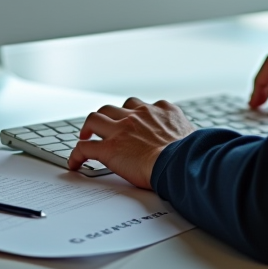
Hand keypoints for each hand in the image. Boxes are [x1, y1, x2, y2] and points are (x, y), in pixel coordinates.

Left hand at [67, 98, 195, 188]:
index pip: (140, 106)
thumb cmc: (191, 154)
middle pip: (114, 107)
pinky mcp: (110, 148)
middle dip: (106, 115)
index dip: (131, 113)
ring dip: (88, 128)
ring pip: (95, 119)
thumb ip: (184, 133)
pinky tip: (75, 163)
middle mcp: (139, 114)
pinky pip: (85, 148)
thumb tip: (192, 143)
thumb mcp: (192, 135)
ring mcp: (122, 129)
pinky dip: (77, 154)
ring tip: (84, 136)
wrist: (181, 161)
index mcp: (160, 110)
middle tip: (102, 126)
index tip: (129, 120)